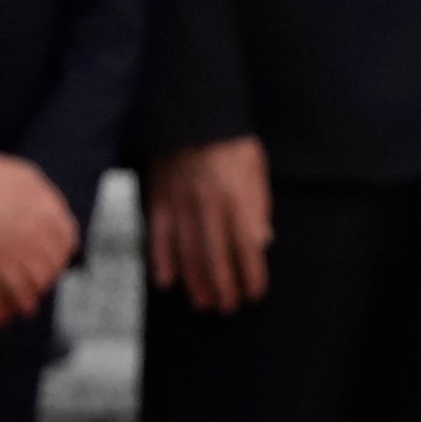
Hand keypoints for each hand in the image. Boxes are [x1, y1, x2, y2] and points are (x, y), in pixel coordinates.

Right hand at [0, 153, 77, 315]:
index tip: (58, 256)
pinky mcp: (0, 265)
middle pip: (55, 261)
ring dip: (39, 288)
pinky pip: (20, 290)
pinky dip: (24, 301)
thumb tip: (49, 204)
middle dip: (51, 272)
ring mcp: (21, 251)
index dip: (63, 251)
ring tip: (35, 293)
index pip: (68, 239)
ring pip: (40, 279)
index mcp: (50, 211)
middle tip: (44, 277)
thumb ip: (42, 193)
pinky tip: (23, 306)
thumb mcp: (27, 175)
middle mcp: (41, 233)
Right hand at [144, 136, 272, 314]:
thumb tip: (263, 242)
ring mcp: (179, 204)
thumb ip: (259, 205)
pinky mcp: (157, 199)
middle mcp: (207, 206)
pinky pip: (157, 235)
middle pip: (216, 257)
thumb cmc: (229, 140)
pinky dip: (160, 259)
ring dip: (195, 281)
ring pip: (187, 252)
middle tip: (227, 308)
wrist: (190, 113)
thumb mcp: (256, 168)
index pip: (247, 248)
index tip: (254, 294)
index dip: (251, 275)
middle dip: (223, 287)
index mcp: (236, 198)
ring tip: (202, 303)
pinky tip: (165, 280)